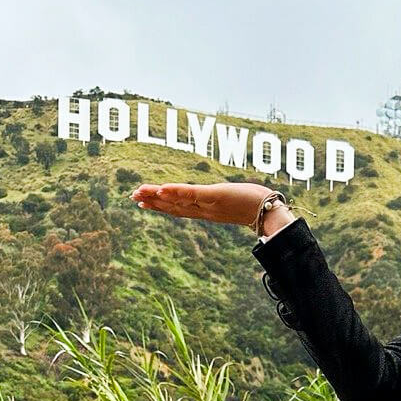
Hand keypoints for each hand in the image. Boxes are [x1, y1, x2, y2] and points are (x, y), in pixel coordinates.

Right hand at [129, 181, 270, 226]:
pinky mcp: (215, 196)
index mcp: (206, 211)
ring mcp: (208, 204)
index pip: (179, 208)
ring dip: (158, 197)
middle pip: (174, 206)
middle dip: (153, 202)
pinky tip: (162, 189)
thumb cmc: (255, 205)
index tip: (143, 202)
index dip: (160, 206)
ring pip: (178, 201)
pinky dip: (176, 192)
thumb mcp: (235, 202)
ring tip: (139, 193)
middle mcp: (204, 209)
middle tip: (132, 197)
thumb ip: (224, 202)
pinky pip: (192, 194)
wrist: (268, 211)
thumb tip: (221, 199)